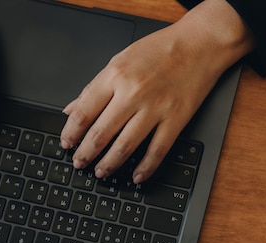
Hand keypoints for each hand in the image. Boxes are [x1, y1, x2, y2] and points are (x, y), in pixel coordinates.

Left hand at [60, 0, 253, 182]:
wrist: (199, 44)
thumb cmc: (160, 50)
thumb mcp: (120, 60)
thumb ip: (94, 87)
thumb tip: (71, 109)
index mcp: (115, 76)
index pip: (84, 112)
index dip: (71, 133)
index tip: (66, 144)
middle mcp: (133, 93)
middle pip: (101, 133)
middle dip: (86, 153)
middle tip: (79, 163)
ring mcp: (155, 108)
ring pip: (125, 146)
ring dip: (109, 163)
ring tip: (101, 172)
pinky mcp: (176, 119)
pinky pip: (157, 150)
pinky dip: (145, 167)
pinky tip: (136, 176)